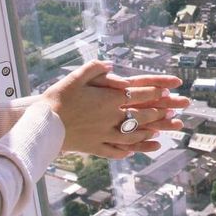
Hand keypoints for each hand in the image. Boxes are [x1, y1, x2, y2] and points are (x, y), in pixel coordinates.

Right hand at [40, 61, 183, 157]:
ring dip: (147, 134)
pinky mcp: (93, 147)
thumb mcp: (76, 77)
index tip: (168, 91)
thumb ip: (95, 68)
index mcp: (109, 99)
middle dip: (159, 114)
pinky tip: (131, 151)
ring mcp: (104, 134)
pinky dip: (125, 151)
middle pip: (141, 116)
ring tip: (159, 134)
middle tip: (173, 114)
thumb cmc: (58, 98)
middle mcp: (111, 118)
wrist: (42, 125)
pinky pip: (114, 150)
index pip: (138, 94)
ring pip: (131, 136)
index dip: (155, 92)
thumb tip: (111, 64)